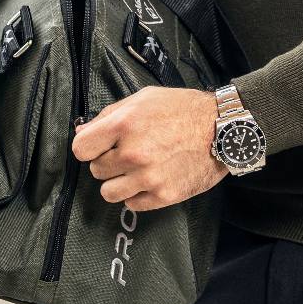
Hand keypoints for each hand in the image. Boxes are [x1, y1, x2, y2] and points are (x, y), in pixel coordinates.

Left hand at [71, 86, 227, 211]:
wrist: (221, 128)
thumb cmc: (182, 109)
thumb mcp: (143, 99)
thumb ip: (109, 115)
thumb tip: (82, 132)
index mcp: (124, 124)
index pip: (81, 149)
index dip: (88, 147)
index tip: (98, 146)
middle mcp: (133, 153)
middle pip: (96, 171)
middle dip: (107, 162)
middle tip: (127, 153)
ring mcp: (148, 177)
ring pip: (109, 193)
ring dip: (118, 182)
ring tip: (134, 171)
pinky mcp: (164, 195)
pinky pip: (132, 204)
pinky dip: (138, 194)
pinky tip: (150, 179)